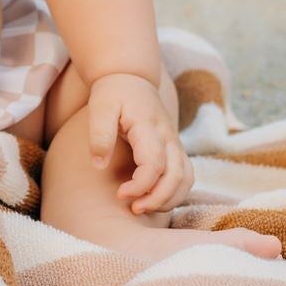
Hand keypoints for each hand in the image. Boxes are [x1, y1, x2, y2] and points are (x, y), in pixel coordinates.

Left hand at [86, 73, 193, 214]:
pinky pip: (185, 176)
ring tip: (142, 207)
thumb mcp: (100, 107)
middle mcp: (168, 136)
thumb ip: (100, 134)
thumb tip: (99, 165)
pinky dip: (174, 193)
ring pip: (186, 179)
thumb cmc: (113, 94)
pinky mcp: (175, 149)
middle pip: (177, 176)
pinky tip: (153, 199)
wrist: (131, 78)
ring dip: (168, 199)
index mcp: (149, 126)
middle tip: (133, 208)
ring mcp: (175, 143)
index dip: (140, 185)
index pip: (154, 163)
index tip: (120, 194)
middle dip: (158, 199)